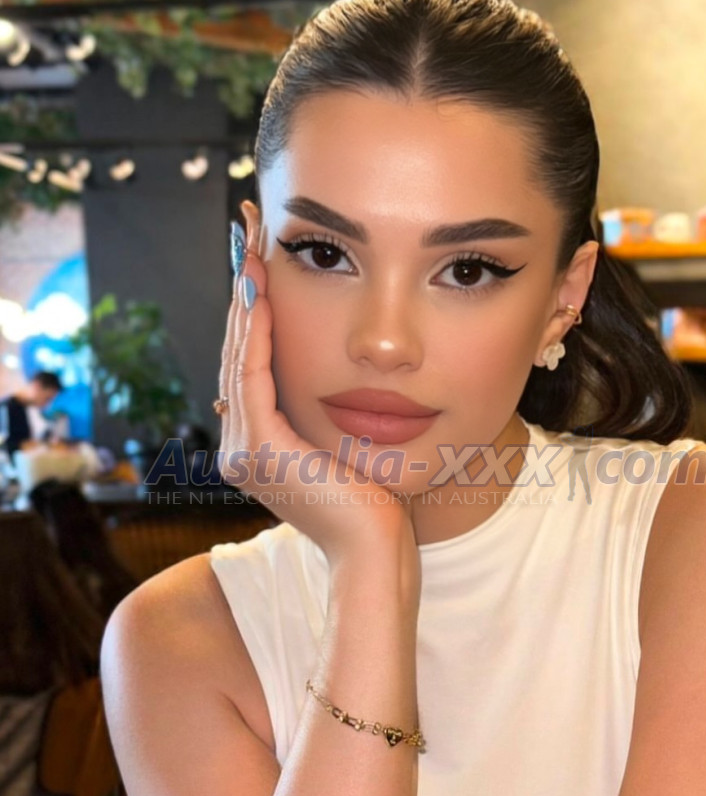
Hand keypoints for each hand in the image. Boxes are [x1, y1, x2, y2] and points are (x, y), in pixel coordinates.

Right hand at [218, 243, 414, 564]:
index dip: (252, 317)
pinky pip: (253, 376)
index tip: (261, 266)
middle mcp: (240, 451)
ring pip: (239, 360)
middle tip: (247, 242)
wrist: (378, 554)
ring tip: (251, 254)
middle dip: (244, 299)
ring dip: (246, 305)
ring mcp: (245, 453)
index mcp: (257, 451)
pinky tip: (264, 295)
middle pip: (237, 358)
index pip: (250, 370)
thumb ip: (328, 416)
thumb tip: (338, 376)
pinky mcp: (261, 451)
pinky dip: (257, 334)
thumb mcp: (346, 448)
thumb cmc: (376, 507)